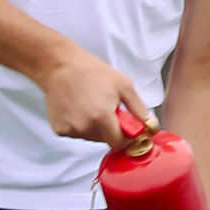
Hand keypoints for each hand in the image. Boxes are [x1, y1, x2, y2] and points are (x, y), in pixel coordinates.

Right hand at [40, 43, 157, 147]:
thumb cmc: (90, 71)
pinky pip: (76, 133)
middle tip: (106, 108)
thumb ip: (138, 109)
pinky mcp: (59, 129)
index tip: (126, 128)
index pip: (119, 143)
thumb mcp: (123, 85)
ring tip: (90, 105)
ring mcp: (71, 130)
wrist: (60, 65)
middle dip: (110, 129)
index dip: (125, 136)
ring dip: (94, 127)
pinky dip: (80, 125)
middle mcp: (85, 127)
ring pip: (90, 137)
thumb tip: (150, 126)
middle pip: (105, 140)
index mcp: (102, 118)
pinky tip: (78, 108)